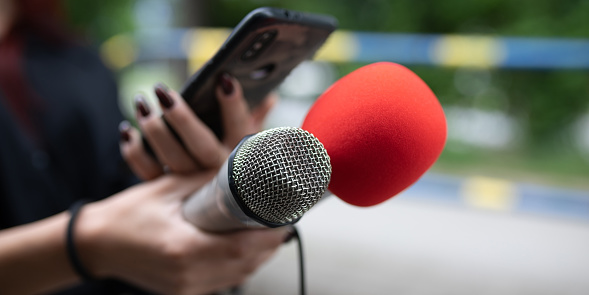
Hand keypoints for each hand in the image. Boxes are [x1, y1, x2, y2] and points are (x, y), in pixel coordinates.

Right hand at [76, 173, 287, 294]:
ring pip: (237, 276)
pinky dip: (239, 266)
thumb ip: (207, 181)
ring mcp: (184, 287)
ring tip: (270, 235)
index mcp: (182, 249)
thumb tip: (242, 171)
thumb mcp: (169, 188)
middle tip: (283, 223)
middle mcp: (186, 275)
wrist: (96, 243)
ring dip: (257, 257)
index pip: (241, 248)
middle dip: (269, 245)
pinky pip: (222, 281)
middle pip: (245, 265)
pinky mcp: (182, 291)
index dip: (269, 236)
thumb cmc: (127, 213)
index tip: (286, 220)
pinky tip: (244, 249)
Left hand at [120, 73, 276, 179]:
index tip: (224, 79)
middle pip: (200, 146)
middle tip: (164, 92)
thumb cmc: (234, 167)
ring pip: (171, 158)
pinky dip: (134, 152)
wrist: (219, 215)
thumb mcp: (250, 145)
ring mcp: (192, 185)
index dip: (233, 106)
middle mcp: (217, 173)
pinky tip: (127, 130)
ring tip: (142, 103)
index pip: (240, 128)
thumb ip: (256, 120)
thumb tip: (270, 97)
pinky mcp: (167, 191)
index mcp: (240, 156)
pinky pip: (148, 172)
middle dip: (182, 118)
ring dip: (153, 130)